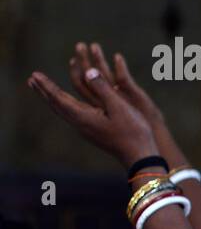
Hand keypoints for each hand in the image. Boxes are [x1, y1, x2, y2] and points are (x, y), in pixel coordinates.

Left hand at [28, 64, 158, 166]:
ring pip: (63, 111)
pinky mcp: (93, 132)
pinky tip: (68, 105)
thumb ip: (103, 89)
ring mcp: (86, 130)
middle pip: (57, 105)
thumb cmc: (133, 132)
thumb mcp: (120, 107)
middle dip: (44, 91)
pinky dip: (64, 105)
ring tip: (44, 90)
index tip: (34, 74)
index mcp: (84, 117)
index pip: (59, 98)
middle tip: (32, 79)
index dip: (47, 85)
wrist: (139, 157)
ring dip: (52, 98)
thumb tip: (88, 71)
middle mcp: (80, 124)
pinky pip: (72, 115)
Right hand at [73, 42, 165, 128]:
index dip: (76, 71)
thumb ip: (105, 97)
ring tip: (94, 45)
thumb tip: (97, 88)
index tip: (72, 58)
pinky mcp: (133, 97)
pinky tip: (118, 56)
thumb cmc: (132, 128)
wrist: (149, 140)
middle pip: (89, 78)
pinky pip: (124, 80)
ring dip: (99, 60)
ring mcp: (119, 99)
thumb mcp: (116, 110)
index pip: (82, 85)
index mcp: (99, 104)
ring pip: (104, 77)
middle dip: (83, 61)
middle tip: (79, 45)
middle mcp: (106, 101)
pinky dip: (121, 67)